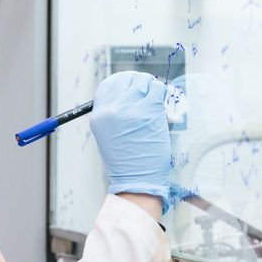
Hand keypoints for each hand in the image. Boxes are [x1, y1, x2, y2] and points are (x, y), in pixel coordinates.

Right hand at [90, 71, 170, 210]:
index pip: (109, 86)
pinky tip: (162, 100)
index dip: (124, 82)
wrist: (137, 181)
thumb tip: (131, 94)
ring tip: (155, 98)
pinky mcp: (149, 111)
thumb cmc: (128, 163)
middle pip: (126, 80)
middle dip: (139, 82)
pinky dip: (161, 91)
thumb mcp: (110, 137)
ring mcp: (130, 110)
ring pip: (143, 82)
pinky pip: (157, 89)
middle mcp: (111, 111)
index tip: (134, 85)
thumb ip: (115, 115)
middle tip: (148, 89)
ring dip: (151, 87)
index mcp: (99, 117)